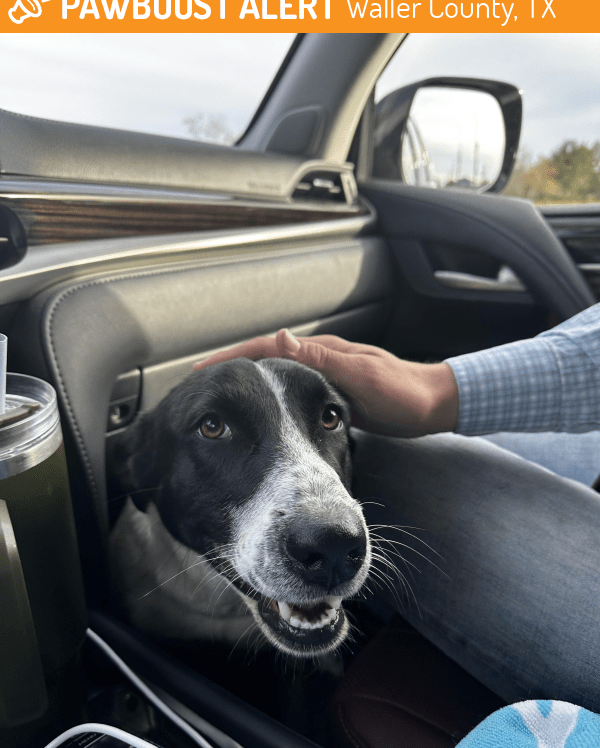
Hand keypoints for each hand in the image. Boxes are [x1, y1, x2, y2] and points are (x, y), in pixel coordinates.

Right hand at [195, 329, 458, 436]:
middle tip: (200, 383)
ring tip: (220, 397)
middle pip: (265, 359)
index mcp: (323, 351)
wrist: (433, 404)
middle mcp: (320, 358)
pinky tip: (259, 410)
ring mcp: (325, 375)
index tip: (202, 370)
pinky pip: (290, 392)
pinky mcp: (330, 394)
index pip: (267, 347)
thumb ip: (323, 359)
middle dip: (232, 368)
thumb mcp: (362, 377)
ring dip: (248, 382)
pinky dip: (269, 397)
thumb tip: (281, 337)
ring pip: (275, 376)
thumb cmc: (403, 393)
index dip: (232, 358)